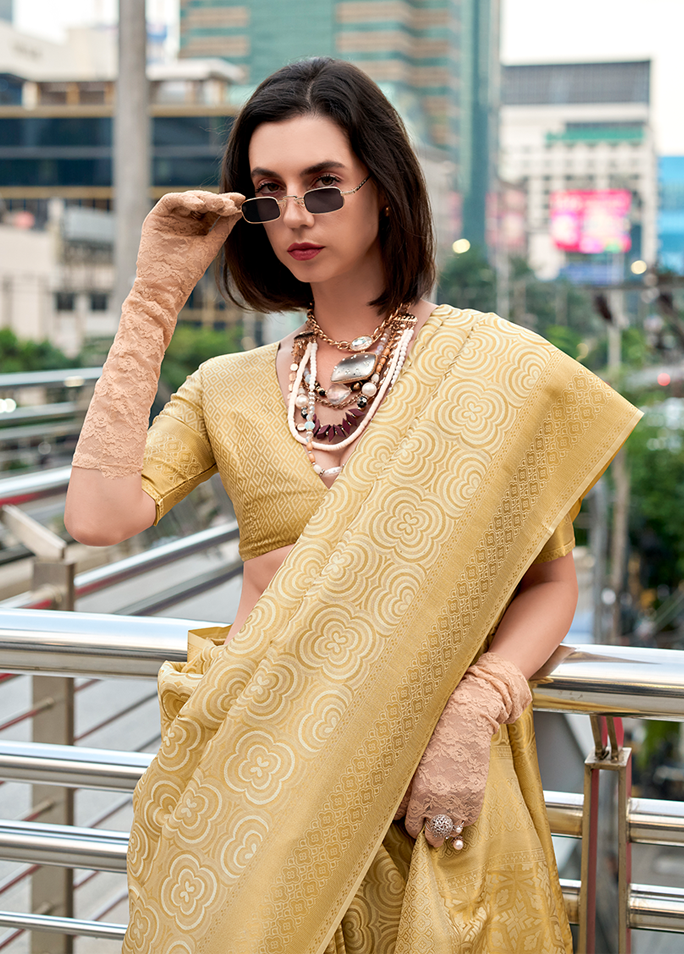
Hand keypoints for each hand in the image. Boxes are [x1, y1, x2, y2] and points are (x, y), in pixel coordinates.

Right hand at [135, 190, 244, 312]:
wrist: (167, 286)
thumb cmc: (189, 272)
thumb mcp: (211, 246)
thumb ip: (223, 227)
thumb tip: (239, 210)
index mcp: (198, 226)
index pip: (214, 209)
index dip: (226, 203)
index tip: (241, 200)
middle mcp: (184, 219)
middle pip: (202, 201)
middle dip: (217, 200)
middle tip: (230, 204)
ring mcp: (170, 217)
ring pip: (188, 198)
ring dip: (205, 199)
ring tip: (218, 204)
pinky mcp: (156, 217)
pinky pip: (170, 200)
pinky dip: (185, 199)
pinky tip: (199, 205)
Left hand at [396, 652, 531, 847]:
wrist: (465, 722)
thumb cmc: (435, 738)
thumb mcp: (415, 763)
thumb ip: (407, 789)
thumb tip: (398, 812)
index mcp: (419, 792)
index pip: (412, 826)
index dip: (413, 825)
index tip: (415, 822)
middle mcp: (439, 801)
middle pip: (432, 836)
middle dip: (429, 833)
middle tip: (429, 826)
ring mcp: (460, 801)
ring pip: (451, 833)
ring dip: (446, 829)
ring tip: (443, 820)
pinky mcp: (476, 798)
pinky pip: (468, 822)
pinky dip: (462, 819)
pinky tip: (457, 808)